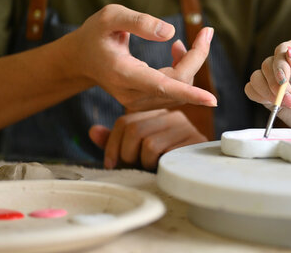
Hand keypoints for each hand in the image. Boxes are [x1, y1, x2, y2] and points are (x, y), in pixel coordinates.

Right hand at [60, 4, 216, 110]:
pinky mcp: (146, 102)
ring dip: (190, 63)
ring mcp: (138, 102)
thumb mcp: (110, 16)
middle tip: (206, 32)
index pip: (161, 86)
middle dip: (197, 57)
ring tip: (181, 42)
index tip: (211, 99)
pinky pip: (175, 90)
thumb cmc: (96, 34)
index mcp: (122, 73)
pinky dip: (183, 70)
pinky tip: (177, 51)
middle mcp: (131, 94)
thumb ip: (139, 21)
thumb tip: (171, 32)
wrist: (81, 59)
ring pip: (179, 88)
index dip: (189, 92)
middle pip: (178, 83)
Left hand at [89, 109, 206, 169]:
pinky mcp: (194, 141)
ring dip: (143, 162)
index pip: (125, 122)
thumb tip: (93, 131)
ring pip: (148, 142)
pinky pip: (162, 151)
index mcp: (157, 115)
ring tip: (152, 167)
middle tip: (134, 166)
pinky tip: (162, 167)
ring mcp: (185, 127)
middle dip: (127, 154)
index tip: (111, 164)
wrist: (197, 175)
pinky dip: (156, 164)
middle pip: (134, 129)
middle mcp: (172, 116)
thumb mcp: (135, 154)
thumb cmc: (163, 165)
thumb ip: (116, 143)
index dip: (112, 144)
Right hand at [245, 39, 290, 137]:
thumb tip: (290, 56)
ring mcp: (277, 81)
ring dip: (268, 92)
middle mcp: (289, 64)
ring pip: (257, 76)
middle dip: (277, 83)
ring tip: (290, 105)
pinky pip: (252, 90)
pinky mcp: (269, 97)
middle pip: (268, 63)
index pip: (284, 49)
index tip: (285, 79)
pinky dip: (258, 96)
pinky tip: (275, 106)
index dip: (281, 63)